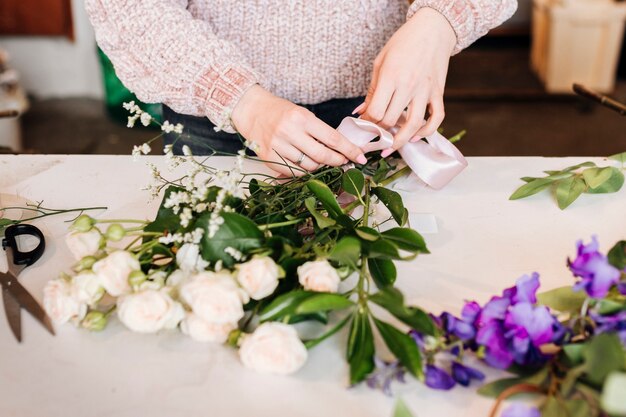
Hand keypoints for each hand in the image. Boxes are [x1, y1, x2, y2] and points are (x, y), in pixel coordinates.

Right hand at [231, 85, 366, 175]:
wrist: (251, 111)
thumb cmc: (280, 112)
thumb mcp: (302, 114)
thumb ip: (319, 131)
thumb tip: (341, 150)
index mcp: (302, 118)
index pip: (332, 138)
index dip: (349, 150)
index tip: (361, 157)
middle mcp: (290, 132)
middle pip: (322, 156)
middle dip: (337, 161)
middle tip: (344, 162)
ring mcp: (278, 146)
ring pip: (308, 167)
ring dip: (319, 167)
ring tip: (319, 160)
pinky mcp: (269, 158)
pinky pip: (293, 172)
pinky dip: (303, 171)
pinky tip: (303, 163)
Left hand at [357, 7, 455, 156]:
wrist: (433, 29)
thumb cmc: (403, 43)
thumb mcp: (380, 62)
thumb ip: (372, 90)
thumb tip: (360, 112)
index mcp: (391, 77)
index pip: (376, 111)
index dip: (367, 122)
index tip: (363, 125)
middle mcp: (409, 85)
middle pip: (392, 120)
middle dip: (380, 130)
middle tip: (374, 133)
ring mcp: (426, 90)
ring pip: (414, 124)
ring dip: (402, 140)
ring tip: (391, 147)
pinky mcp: (438, 92)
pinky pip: (437, 117)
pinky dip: (427, 131)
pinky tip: (416, 137)